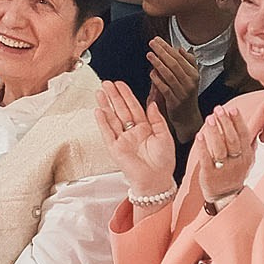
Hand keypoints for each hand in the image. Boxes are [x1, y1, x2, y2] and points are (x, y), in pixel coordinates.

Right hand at [96, 80, 178, 197]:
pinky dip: (103, 122)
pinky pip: (108, 133)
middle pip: (120, 110)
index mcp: (145, 128)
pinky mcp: (115, 149)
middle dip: (113, 96)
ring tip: (100, 92)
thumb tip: (152, 103)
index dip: (127, 95)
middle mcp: (132, 132)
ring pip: (112, 118)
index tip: (120, 84)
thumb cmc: (163, 162)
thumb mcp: (165, 136)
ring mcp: (122, 140)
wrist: (157, 180)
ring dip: (105, 105)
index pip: (134, 107)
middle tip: (106, 83)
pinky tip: (99, 111)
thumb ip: (157, 119)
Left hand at [144, 36, 203, 132]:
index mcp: (194, 74)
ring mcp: (182, 92)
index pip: (180, 57)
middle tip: (152, 43)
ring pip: (169, 74)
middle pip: (174, 63)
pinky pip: (165, 88)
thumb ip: (188, 63)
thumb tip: (180, 49)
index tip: (158, 40)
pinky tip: (151, 73)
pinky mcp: (175, 102)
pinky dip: (158, 79)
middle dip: (162, 51)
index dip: (168, 47)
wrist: (188, 118)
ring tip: (149, 54)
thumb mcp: (191, 78)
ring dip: (158, 63)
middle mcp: (190, 82)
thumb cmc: (187, 96)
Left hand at [193, 108, 257, 202]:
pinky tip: (199, 136)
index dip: (238, 121)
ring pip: (220, 148)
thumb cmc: (234, 175)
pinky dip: (203, 147)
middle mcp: (237, 162)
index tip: (232, 108)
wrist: (226, 198)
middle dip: (226, 123)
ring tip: (209, 118)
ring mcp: (224, 169)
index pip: (244, 135)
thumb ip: (248, 144)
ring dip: (214, 132)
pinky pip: (206, 159)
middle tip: (218, 109)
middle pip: (232, 140)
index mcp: (246, 156)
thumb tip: (250, 126)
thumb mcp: (246, 161)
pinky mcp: (210, 175)